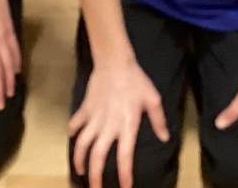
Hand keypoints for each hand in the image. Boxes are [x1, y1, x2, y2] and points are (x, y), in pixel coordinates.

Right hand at [69, 55, 169, 187]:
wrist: (114, 61)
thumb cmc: (136, 80)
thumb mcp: (153, 99)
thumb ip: (159, 121)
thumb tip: (165, 138)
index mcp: (127, 125)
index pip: (125, 156)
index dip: (124, 175)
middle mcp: (108, 126)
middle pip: (98, 157)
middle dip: (95, 177)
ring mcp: (94, 118)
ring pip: (82, 145)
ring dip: (79, 160)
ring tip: (81, 171)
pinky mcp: (85, 109)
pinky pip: (75, 124)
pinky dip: (72, 132)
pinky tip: (73, 138)